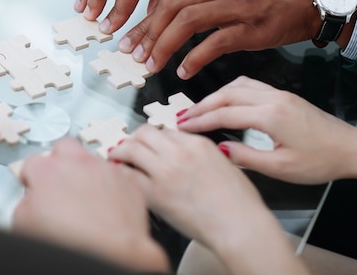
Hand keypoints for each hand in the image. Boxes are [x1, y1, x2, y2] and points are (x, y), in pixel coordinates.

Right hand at [12, 137, 168, 272]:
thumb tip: (30, 201)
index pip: (32, 161)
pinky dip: (111, 187)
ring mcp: (106, 171)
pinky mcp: (129, 184)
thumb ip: (26, 203)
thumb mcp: (24, 224)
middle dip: (60, 159)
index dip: (31, 175)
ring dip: (87, 173)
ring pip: (93, 160)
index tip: (33, 183)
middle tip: (59, 180)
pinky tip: (107, 206)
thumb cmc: (70, 242)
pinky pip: (117, 177)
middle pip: (65, 146)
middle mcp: (78, 164)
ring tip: (85, 198)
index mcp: (48, 171)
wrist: (111, 254)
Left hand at [109, 126, 267, 247]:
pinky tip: (117, 173)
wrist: (240, 227)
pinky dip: (120, 172)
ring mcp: (166, 171)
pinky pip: (128, 175)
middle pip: (145, 133)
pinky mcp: (156, 193)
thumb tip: (193, 157)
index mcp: (199, 144)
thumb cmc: (240, 205)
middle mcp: (180, 152)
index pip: (167, 130)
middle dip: (134, 138)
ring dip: (121, 150)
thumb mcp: (227, 166)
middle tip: (128, 145)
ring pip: (132, 149)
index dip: (155, 137)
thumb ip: (206, 156)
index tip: (148, 142)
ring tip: (116, 155)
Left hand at [120, 0, 322, 78]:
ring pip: (187, 21)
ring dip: (164, 45)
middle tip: (133, 54)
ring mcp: (238, 5)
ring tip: (152, 64)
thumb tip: (167, 15)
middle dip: (146, 33)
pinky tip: (184, 70)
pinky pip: (216, 42)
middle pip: (170, 6)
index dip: (144, 21)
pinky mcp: (253, 27)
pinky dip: (195, 57)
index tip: (130, 39)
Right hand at [177, 76, 356, 183]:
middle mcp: (273, 99)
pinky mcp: (284, 96)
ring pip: (237, 86)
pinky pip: (249, 86)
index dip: (199, 120)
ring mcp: (279, 94)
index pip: (224, 114)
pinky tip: (224, 101)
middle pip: (226, 94)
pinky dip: (230, 91)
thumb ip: (247, 158)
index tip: (181, 126)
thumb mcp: (281, 169)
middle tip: (182, 117)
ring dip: (214, 95)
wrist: (352, 149)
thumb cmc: (322, 161)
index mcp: (271, 116)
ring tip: (198, 109)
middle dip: (201, 105)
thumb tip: (219, 149)